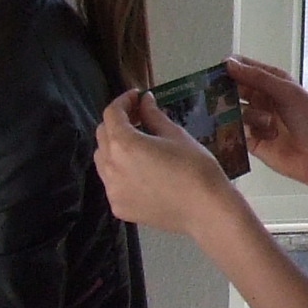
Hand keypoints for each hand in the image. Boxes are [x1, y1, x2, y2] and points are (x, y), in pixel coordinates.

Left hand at [95, 89, 242, 237]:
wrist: (205, 210)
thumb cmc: (195, 169)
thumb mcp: (175, 135)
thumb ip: (153, 116)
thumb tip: (145, 100)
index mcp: (124, 145)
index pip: (112, 114)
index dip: (123, 101)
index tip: (136, 97)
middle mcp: (111, 167)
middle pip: (102, 135)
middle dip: (117, 122)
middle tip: (139, 117)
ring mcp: (113, 190)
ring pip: (102, 159)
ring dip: (114, 146)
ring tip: (137, 144)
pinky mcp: (119, 207)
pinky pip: (111, 182)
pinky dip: (119, 170)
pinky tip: (140, 170)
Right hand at [224, 55, 307, 201]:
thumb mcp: (286, 91)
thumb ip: (257, 77)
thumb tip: (231, 64)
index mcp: (273, 83)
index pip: (245, 69)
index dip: (231, 67)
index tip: (219, 70)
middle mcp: (263, 100)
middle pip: (235, 91)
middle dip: (229, 92)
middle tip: (223, 95)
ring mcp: (258, 121)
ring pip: (236, 112)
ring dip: (250, 116)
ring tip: (269, 123)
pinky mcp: (253, 142)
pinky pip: (237, 134)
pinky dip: (244, 133)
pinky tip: (259, 134)